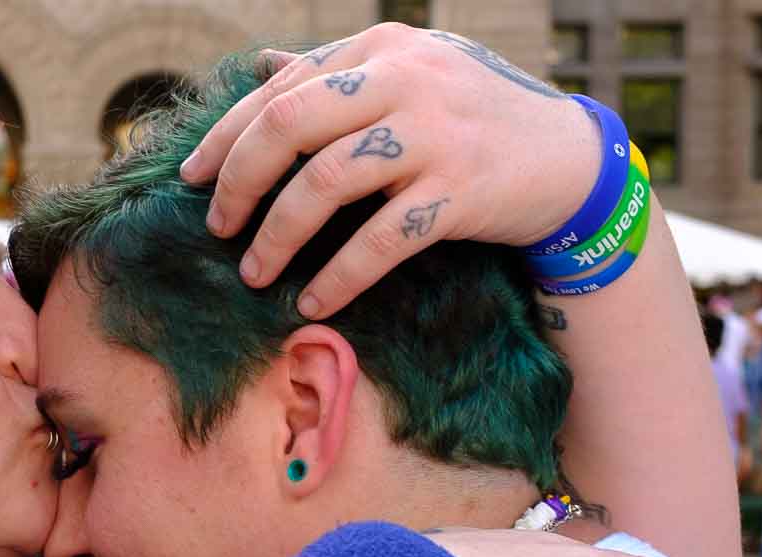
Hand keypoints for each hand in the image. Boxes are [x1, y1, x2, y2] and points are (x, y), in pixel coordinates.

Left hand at [179, 22, 598, 317]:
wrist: (570, 160)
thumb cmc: (474, 121)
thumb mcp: (409, 80)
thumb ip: (337, 77)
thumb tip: (260, 67)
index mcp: (381, 50)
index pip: (280, 89)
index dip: (226, 137)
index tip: (192, 179)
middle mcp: (405, 80)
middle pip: (289, 125)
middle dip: (239, 182)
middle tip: (218, 228)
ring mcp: (435, 134)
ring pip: (324, 183)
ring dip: (277, 236)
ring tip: (254, 273)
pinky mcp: (460, 190)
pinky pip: (380, 240)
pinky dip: (338, 276)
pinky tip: (313, 300)